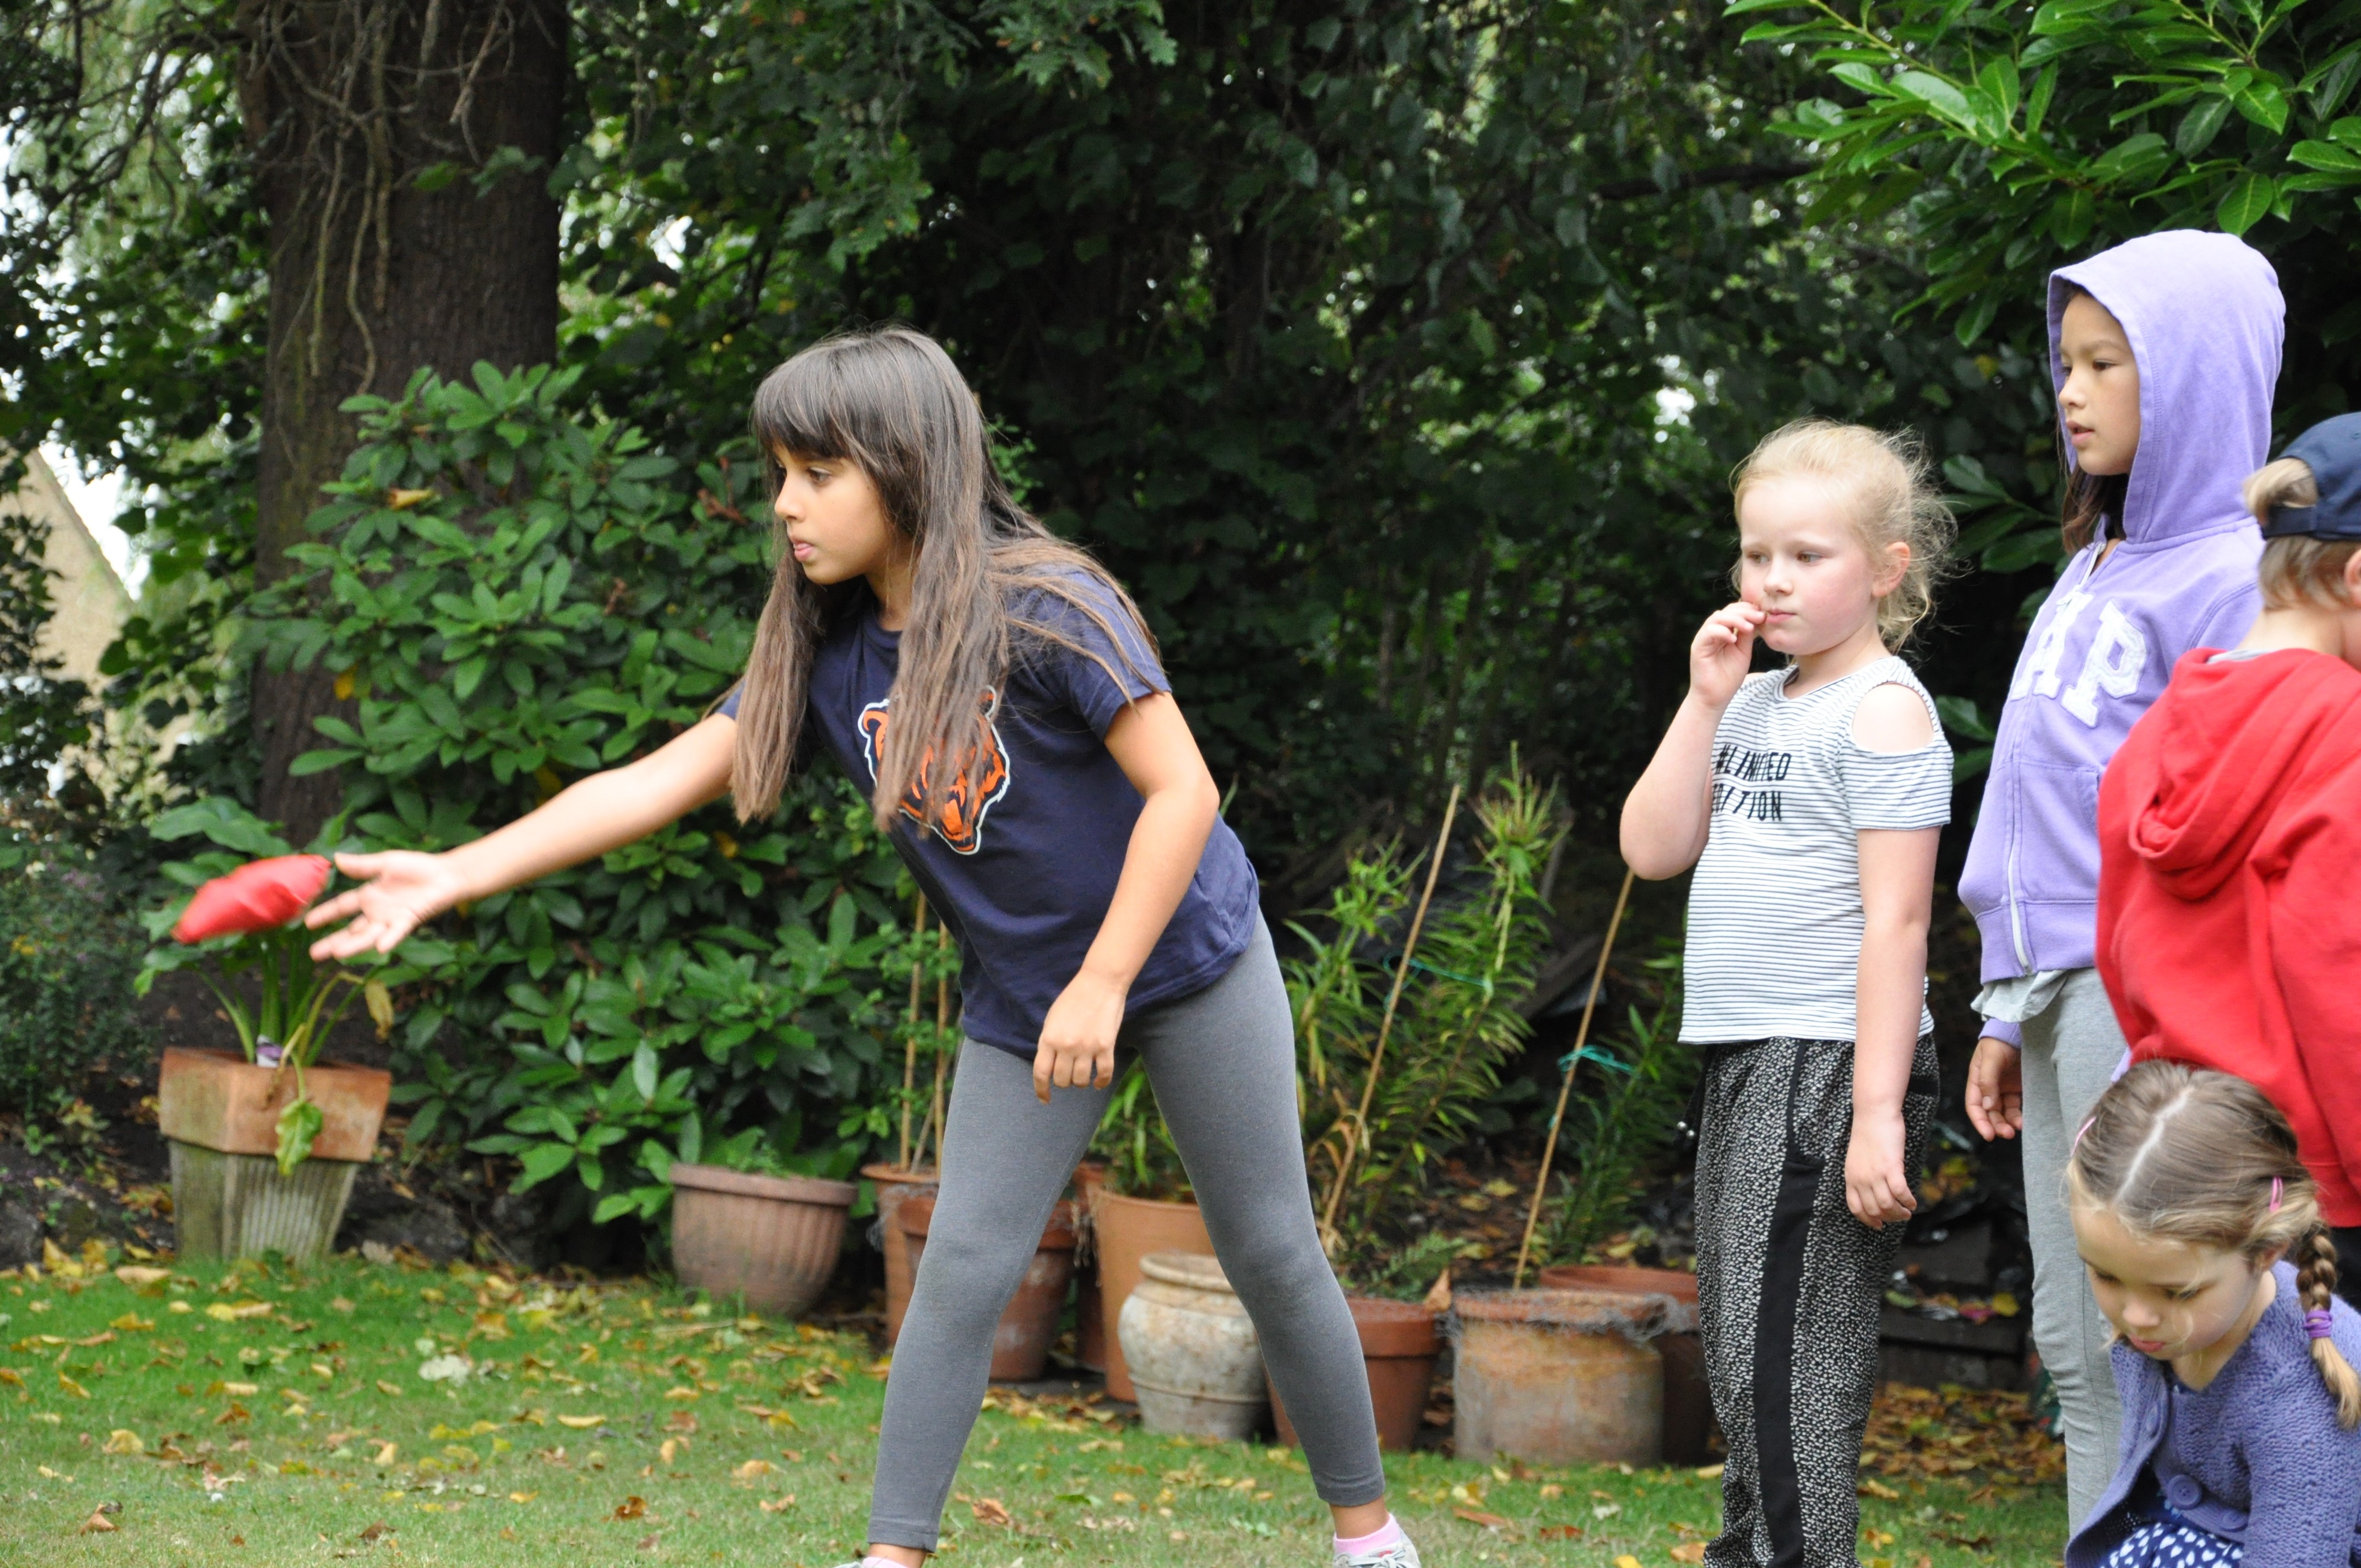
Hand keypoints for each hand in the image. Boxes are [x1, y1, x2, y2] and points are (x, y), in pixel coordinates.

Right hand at [304, 851, 468, 958]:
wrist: (446, 873)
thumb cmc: (417, 867)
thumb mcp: (385, 862)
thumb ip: (361, 865)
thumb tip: (336, 859)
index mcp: (369, 896)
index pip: (342, 907)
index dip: (325, 914)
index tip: (306, 922)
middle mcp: (377, 912)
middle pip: (351, 930)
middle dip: (333, 941)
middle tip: (314, 954)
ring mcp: (392, 919)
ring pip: (369, 935)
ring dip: (354, 945)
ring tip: (335, 953)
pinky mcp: (409, 920)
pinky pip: (397, 932)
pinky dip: (389, 939)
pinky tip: (380, 948)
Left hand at [1032, 970, 1125, 1102]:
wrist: (1099, 983)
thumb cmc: (1073, 998)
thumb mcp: (1052, 1019)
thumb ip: (1049, 1042)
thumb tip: (1049, 1065)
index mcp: (1049, 1038)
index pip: (1041, 1073)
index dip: (1041, 1090)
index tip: (1045, 1099)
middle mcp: (1066, 1045)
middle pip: (1061, 1080)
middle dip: (1064, 1082)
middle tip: (1068, 1075)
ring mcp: (1087, 1047)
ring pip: (1081, 1080)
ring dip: (1081, 1082)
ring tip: (1083, 1076)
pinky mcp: (1106, 1046)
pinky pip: (1103, 1073)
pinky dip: (1101, 1082)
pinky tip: (1098, 1082)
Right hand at [1689, 600, 1763, 709]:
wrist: (1715, 698)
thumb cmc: (1729, 678)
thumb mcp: (1743, 652)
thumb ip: (1746, 635)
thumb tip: (1755, 618)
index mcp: (1723, 632)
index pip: (1733, 612)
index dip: (1748, 610)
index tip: (1763, 615)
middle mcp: (1712, 633)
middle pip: (1725, 611)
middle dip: (1744, 611)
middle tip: (1759, 617)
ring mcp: (1704, 639)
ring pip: (1716, 617)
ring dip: (1735, 619)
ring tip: (1749, 628)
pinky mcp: (1698, 647)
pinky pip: (1709, 631)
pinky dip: (1723, 631)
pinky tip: (1734, 639)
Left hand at [1844, 1107, 1916, 1230]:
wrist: (1873, 1114)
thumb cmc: (1868, 1134)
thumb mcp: (1857, 1159)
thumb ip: (1862, 1176)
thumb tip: (1873, 1192)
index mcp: (1850, 1177)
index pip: (1856, 1208)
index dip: (1868, 1220)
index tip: (1879, 1225)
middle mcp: (1860, 1179)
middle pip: (1874, 1210)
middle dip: (1889, 1218)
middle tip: (1900, 1216)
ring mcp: (1875, 1174)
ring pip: (1887, 1206)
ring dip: (1900, 1213)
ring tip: (1907, 1211)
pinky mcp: (1890, 1167)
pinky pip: (1900, 1193)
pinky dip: (1908, 1201)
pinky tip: (1912, 1202)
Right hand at [1964, 1035, 2023, 1140]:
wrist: (2019, 1029)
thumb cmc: (2001, 1041)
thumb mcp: (1991, 1058)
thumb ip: (1988, 1081)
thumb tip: (1987, 1106)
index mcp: (1977, 1080)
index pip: (1974, 1106)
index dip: (1980, 1121)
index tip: (1989, 1135)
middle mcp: (1990, 1088)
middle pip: (1990, 1112)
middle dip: (1996, 1125)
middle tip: (2007, 1134)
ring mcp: (2005, 1089)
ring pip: (2004, 1112)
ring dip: (2009, 1122)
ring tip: (2018, 1128)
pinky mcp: (2019, 1088)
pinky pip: (2018, 1106)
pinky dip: (2020, 1115)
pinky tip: (2025, 1120)